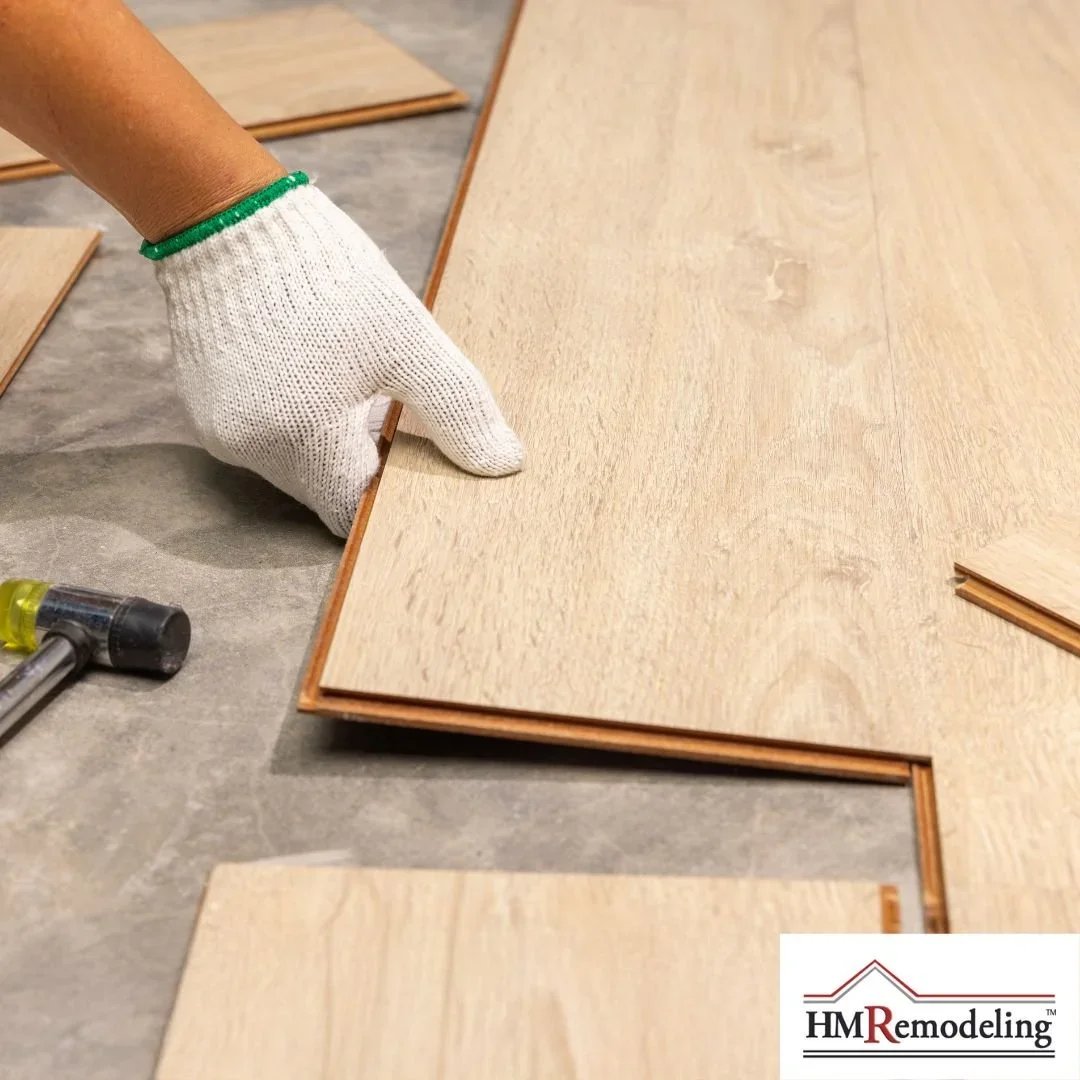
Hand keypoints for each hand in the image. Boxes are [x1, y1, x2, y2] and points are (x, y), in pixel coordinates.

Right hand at [149, 174, 523, 535]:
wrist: (226, 215)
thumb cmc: (324, 275)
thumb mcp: (407, 339)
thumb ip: (457, 407)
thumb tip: (503, 462)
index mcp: (301, 442)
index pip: (354, 510)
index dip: (390, 492)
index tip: (414, 460)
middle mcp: (250, 450)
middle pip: (323, 487)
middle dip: (361, 461)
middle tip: (391, 415)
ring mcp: (219, 429)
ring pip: (293, 462)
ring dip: (328, 439)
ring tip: (351, 385)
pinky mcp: (203, 404)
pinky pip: (262, 433)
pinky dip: (294, 418)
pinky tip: (313, 373)